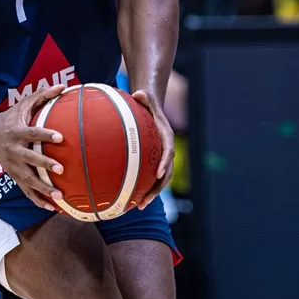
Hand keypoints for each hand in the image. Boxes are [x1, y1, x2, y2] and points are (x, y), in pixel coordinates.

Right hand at [0, 84, 66, 210]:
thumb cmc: (10, 118)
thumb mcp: (23, 105)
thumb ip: (42, 96)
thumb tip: (63, 86)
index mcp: (17, 132)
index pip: (33, 134)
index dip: (46, 135)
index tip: (60, 138)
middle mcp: (14, 150)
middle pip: (30, 159)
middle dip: (45, 165)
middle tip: (61, 169)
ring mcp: (12, 165)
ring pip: (28, 180)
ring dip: (43, 189)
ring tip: (60, 196)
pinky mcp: (13, 175)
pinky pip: (26, 190)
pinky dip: (37, 200)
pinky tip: (52, 207)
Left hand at [132, 90, 174, 209]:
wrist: (151, 107)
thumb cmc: (145, 103)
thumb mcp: (144, 98)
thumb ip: (143, 97)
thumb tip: (139, 93)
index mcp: (165, 136)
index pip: (168, 151)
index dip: (165, 163)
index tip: (158, 174)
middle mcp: (166, 149)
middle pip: (166, 172)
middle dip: (158, 187)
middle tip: (146, 200)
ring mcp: (160, 157)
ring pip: (160, 179)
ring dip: (151, 193)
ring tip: (139, 206)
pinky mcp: (152, 161)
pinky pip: (150, 177)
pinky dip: (143, 188)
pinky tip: (130, 199)